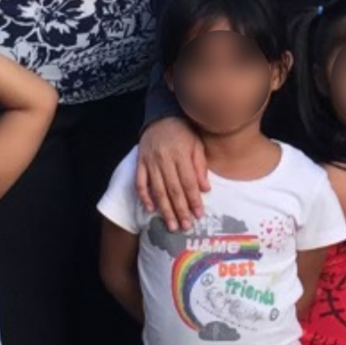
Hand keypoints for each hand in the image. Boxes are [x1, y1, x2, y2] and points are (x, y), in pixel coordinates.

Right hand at [134, 114, 209, 230]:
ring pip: (157, 190)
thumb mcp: (197, 145)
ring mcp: (150, 161)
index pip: (188, 182)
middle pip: (173, 189)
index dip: (193, 199)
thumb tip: (206, 189)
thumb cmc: (183, 133)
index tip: (199, 214)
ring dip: (165, 210)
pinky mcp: (140, 163)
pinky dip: (144, 197)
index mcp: (180, 154)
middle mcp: (164, 159)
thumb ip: (200, 166)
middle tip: (186, 226)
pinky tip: (150, 209)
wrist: (161, 118)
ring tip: (172, 225)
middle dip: (180, 210)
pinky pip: (140, 183)